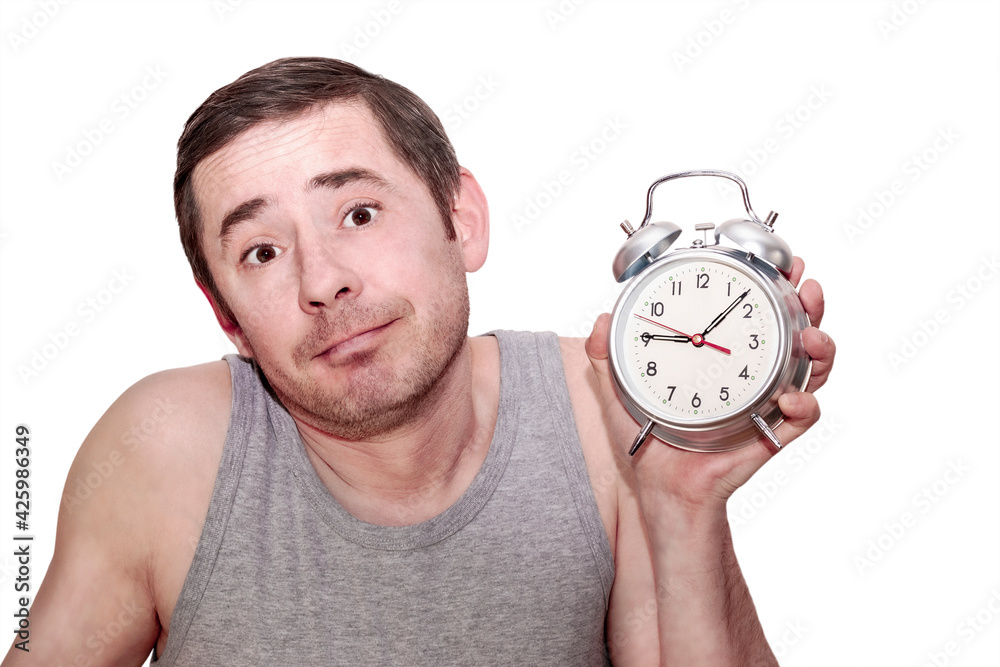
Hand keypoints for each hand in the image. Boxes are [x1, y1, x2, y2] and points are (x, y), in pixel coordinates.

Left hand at [586, 257, 835, 511]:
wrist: (660, 488)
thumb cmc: (648, 441)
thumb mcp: (621, 391)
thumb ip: (606, 356)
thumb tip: (601, 320)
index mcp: (722, 358)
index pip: (755, 313)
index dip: (773, 286)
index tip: (780, 263)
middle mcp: (752, 375)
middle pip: (795, 332)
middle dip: (810, 306)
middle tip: (806, 286)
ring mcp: (766, 403)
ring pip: (811, 369)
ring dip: (821, 348)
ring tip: (812, 337)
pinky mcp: (771, 434)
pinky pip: (802, 419)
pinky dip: (805, 405)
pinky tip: (792, 397)